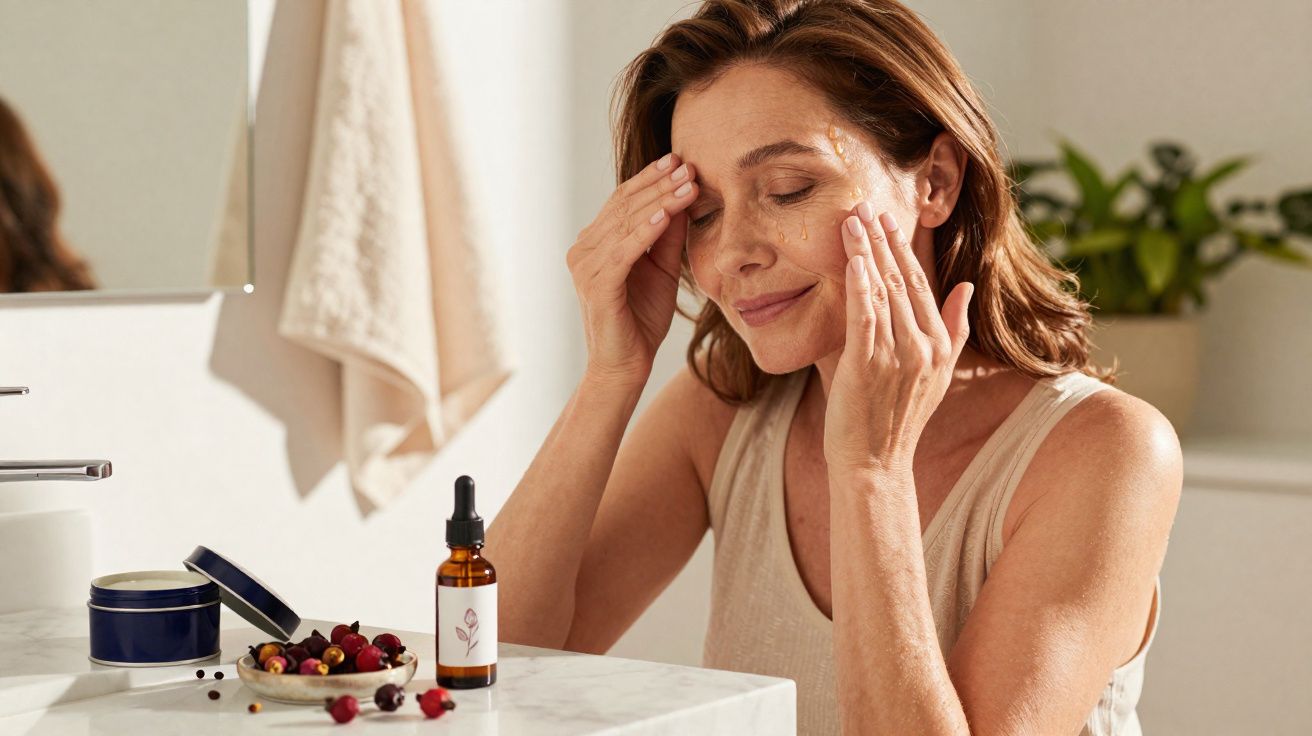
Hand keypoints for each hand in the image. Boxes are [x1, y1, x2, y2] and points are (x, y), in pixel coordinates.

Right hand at [566, 153, 699, 389]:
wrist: (626, 366)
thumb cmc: (642, 320)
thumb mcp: (661, 269)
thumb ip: (667, 236)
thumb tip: (684, 195)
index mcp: (596, 242)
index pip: (623, 200)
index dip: (651, 178)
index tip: (681, 160)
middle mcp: (584, 249)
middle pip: (624, 205)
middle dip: (659, 184)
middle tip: (689, 166)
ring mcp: (586, 267)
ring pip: (625, 223)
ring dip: (658, 201)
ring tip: (686, 184)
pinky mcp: (597, 286)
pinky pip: (623, 252)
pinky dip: (644, 232)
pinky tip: (665, 216)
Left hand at [822, 204, 974, 476]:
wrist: (874, 463)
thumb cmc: (896, 418)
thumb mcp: (936, 373)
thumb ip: (953, 327)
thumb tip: (966, 286)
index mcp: (939, 345)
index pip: (922, 284)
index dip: (904, 249)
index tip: (890, 218)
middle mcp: (923, 347)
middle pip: (902, 281)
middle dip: (883, 240)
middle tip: (866, 204)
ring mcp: (897, 356)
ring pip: (882, 292)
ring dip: (866, 253)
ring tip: (851, 220)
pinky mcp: (867, 366)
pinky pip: (864, 316)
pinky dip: (860, 286)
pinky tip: (853, 260)